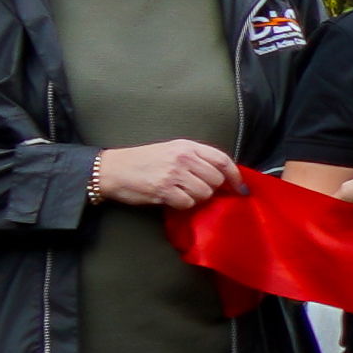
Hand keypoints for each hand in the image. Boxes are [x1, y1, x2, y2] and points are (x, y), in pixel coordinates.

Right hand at [87, 139, 236, 209]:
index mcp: (187, 146)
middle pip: (216, 180)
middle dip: (211, 190)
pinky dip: (183, 205)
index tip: (241, 188)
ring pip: (204, 193)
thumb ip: (195, 159)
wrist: (111, 169)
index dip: (235, 175)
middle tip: (196, 191)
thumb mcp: (171, 150)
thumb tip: (222, 177)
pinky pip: (187, 204)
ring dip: (196, 198)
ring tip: (181, 193)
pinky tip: (171, 199)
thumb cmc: (142, 161)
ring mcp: (173, 174)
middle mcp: (183, 158)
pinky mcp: (164, 190)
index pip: (222, 159)